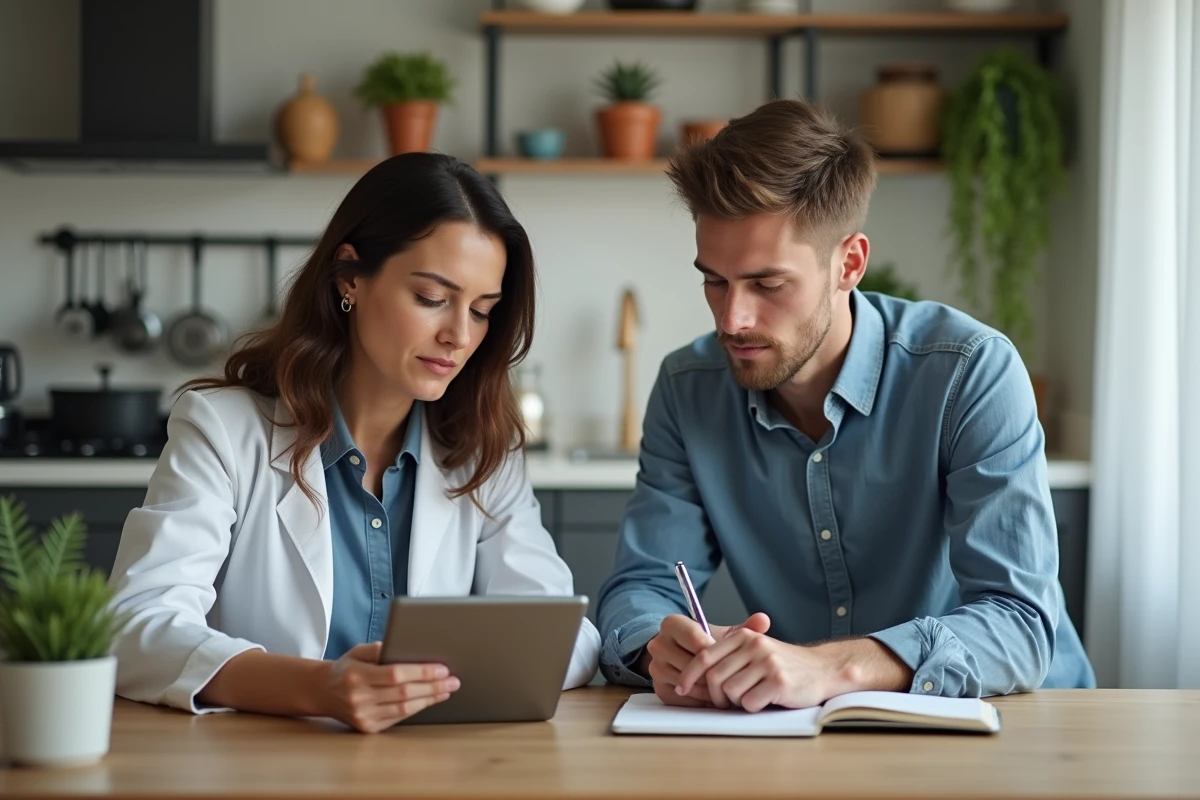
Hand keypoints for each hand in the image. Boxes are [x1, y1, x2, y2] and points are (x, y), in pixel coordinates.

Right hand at [317, 641, 459, 732]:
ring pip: (404, 708)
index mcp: (357, 675)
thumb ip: (381, 648)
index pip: (396, 674)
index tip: (442, 669)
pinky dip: (417, 708)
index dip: (421, 672)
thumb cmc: (346, 668)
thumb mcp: (358, 651)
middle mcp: (359, 698)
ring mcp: (363, 716)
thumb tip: (408, 648)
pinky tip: (430, 700)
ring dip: (430, 699)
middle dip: (433, 686)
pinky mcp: (368, 728)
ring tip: (446, 690)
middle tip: (453, 680)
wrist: (322, 692)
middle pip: (404, 693)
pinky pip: (398, 718)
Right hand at [640, 613, 771, 707]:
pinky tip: (713, 696)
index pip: (694, 638)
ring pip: (687, 682)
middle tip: (732, 678)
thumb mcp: (725, 635)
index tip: (731, 658)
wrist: (688, 659)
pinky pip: (683, 698)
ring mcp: (655, 667)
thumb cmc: (710, 645)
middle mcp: (658, 644)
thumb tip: (764, 619)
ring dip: (708, 688)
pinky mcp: (658, 688)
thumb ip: (745, 628)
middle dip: (713, 673)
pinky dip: (700, 699)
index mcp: (672, 624)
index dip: (716, 651)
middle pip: (690, 662)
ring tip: (726, 688)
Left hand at [675, 634, 912, 712]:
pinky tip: (766, 701)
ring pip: (730, 692)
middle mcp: (755, 646)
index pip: (705, 655)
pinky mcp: (779, 682)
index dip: (689, 674)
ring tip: (752, 697)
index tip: (681, 688)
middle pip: (715, 678)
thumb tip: (692, 672)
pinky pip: (749, 703)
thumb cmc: (783, 664)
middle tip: (725, 703)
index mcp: (744, 636)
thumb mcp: (755, 650)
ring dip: (736, 702)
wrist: (821, 670)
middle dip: (716, 696)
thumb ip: (729, 655)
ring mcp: (767, 663)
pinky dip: (753, 707)